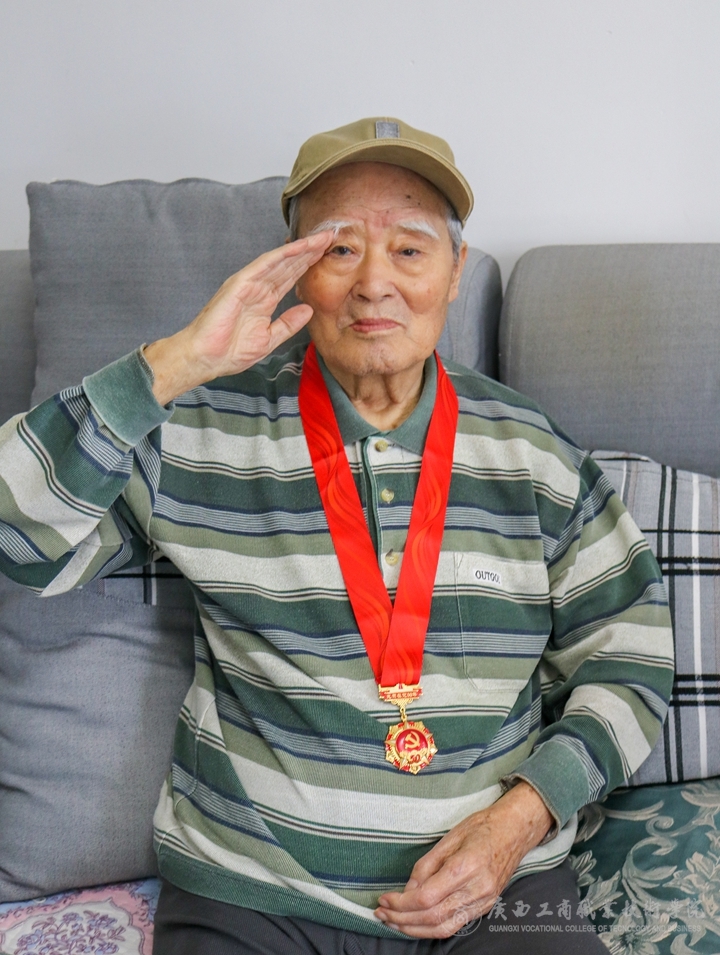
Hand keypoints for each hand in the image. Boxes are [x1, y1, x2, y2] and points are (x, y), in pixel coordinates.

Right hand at [145, 231, 333, 403]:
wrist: (206, 358)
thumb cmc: (230, 351)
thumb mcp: (269, 339)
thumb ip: (288, 324)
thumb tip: (308, 309)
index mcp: (264, 300)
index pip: (291, 278)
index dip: (309, 265)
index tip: (328, 255)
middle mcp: (258, 287)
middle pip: (289, 265)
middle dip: (310, 251)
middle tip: (331, 237)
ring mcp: (248, 283)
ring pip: (279, 261)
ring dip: (300, 249)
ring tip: (321, 238)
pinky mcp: (239, 283)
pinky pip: (263, 266)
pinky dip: (281, 256)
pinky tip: (298, 247)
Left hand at [374, 781, 552, 938]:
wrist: (515, 830)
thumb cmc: (483, 826)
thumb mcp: (450, 837)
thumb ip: (426, 865)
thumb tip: (408, 889)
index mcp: (465, 866)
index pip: (426, 897)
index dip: (401, 903)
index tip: (384, 899)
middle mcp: (476, 889)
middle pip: (432, 916)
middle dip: (402, 919)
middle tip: (381, 913)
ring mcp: (483, 901)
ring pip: (443, 928)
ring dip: (414, 929)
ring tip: (393, 922)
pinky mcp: (485, 907)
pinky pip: (455, 926)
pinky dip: (432, 929)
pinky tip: (416, 924)